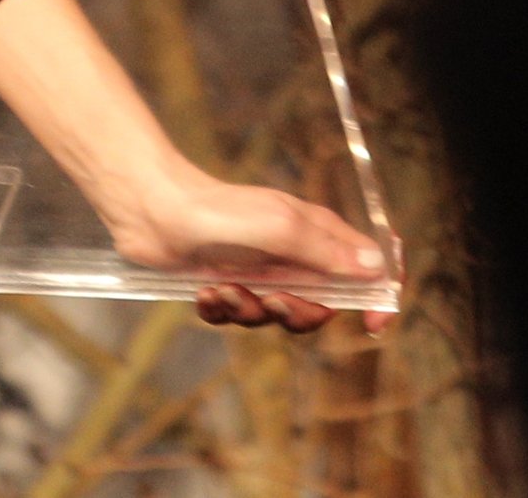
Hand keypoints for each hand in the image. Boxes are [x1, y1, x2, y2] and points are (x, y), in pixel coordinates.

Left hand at [103, 164, 395, 335]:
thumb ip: (325, 251)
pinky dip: (220, 310)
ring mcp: (257, 271)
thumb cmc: (215, 208)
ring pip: (275, 316)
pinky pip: (235, 316)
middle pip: (322, 305)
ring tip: (224, 289)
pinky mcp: (224, 283)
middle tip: (272, 299)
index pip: (367, 267)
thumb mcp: (279, 227)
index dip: (378, 296)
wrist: (148, 206)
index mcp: (315, 234)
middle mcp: (291, 254)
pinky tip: (204, 292)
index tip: (374, 321)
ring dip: (250, 310)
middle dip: (299, 313)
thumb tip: (378, 268)